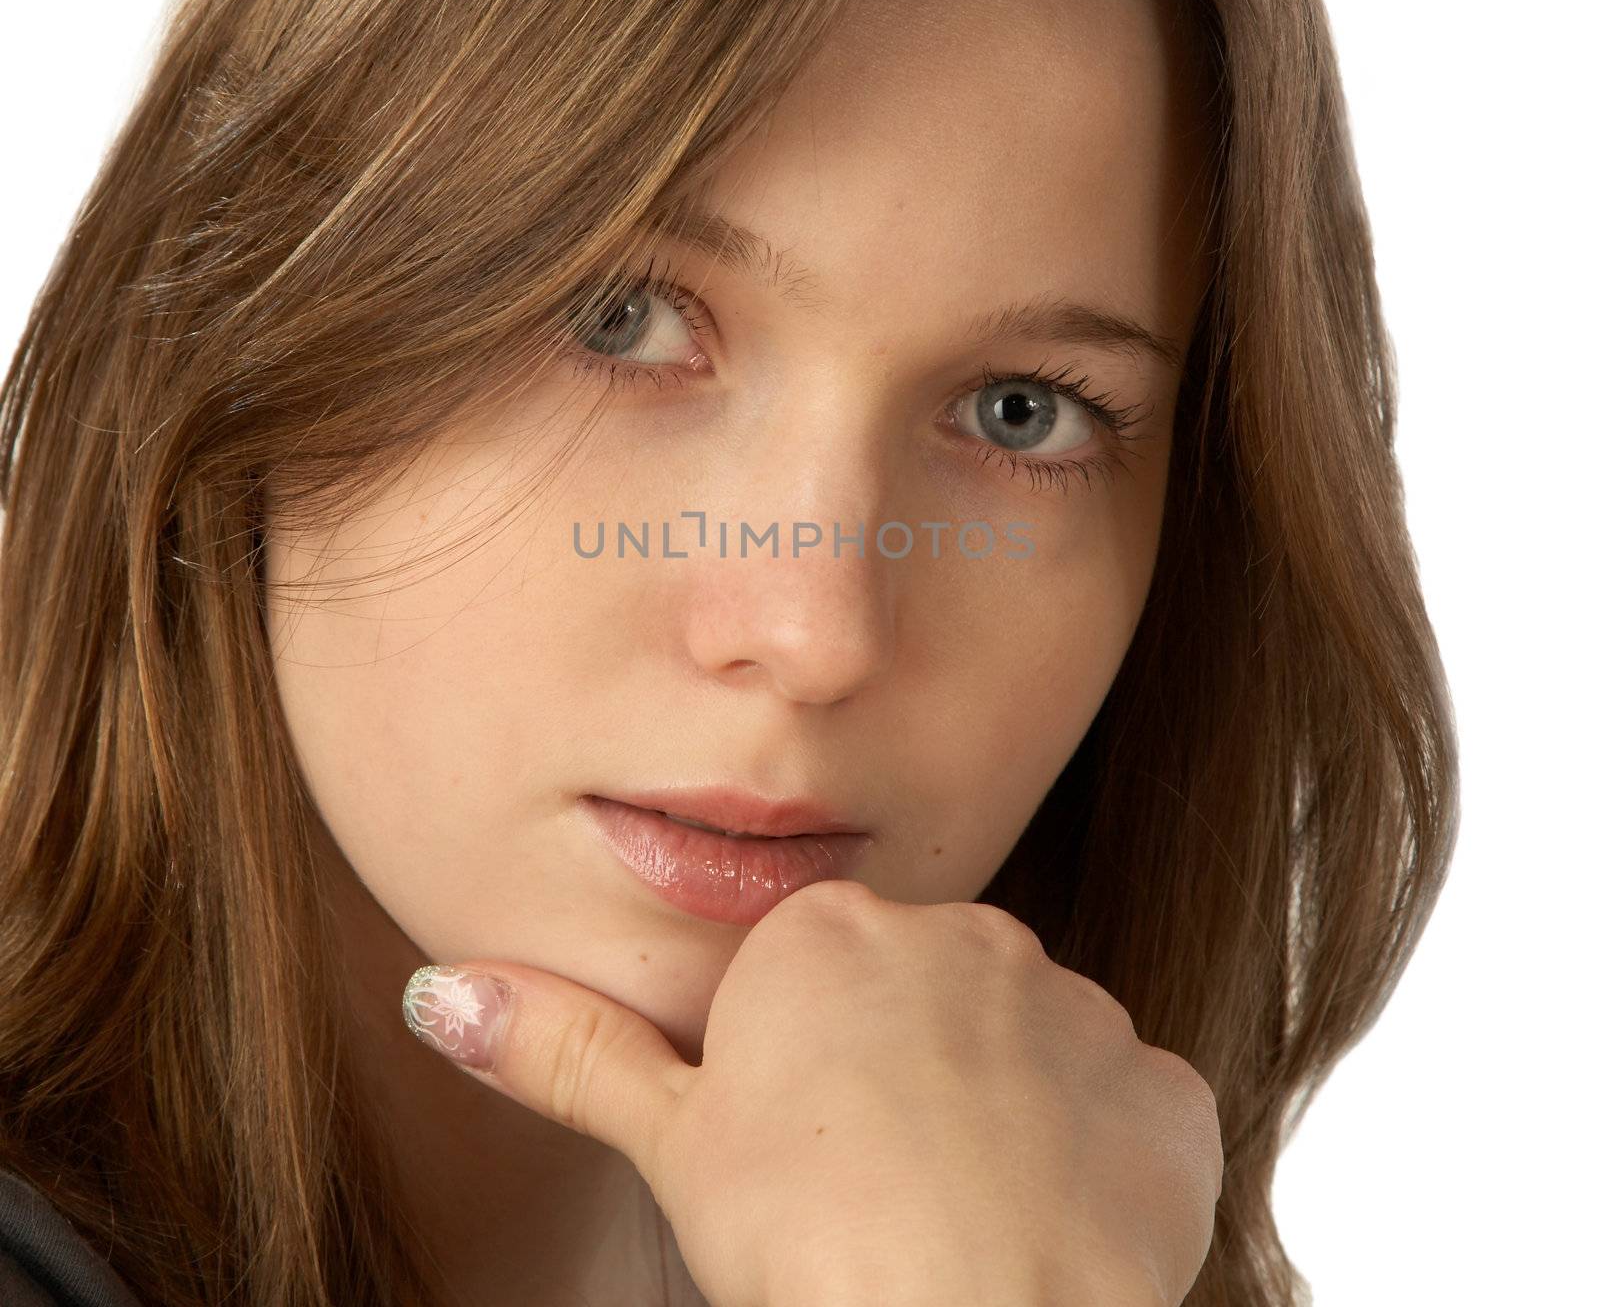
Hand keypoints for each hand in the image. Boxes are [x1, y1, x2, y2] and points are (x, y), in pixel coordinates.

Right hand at [401, 879, 1222, 1306]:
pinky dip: (1091, 1162)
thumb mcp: (669, 1141)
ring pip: (1020, 1051)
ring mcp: (1075, 1005)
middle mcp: (963, 934)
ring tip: (954, 1217)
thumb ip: (563, 1046)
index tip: (797, 1143)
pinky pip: (1119, 1110)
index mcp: (832, 931)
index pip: (812, 976)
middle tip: (868, 1187)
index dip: (798, 1070)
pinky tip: (1044, 1229)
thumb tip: (443, 990)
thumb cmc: (807, 1241)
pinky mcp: (1159, 1087)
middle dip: (898, 1076)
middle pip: (919, 1001)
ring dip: (997, 1117)